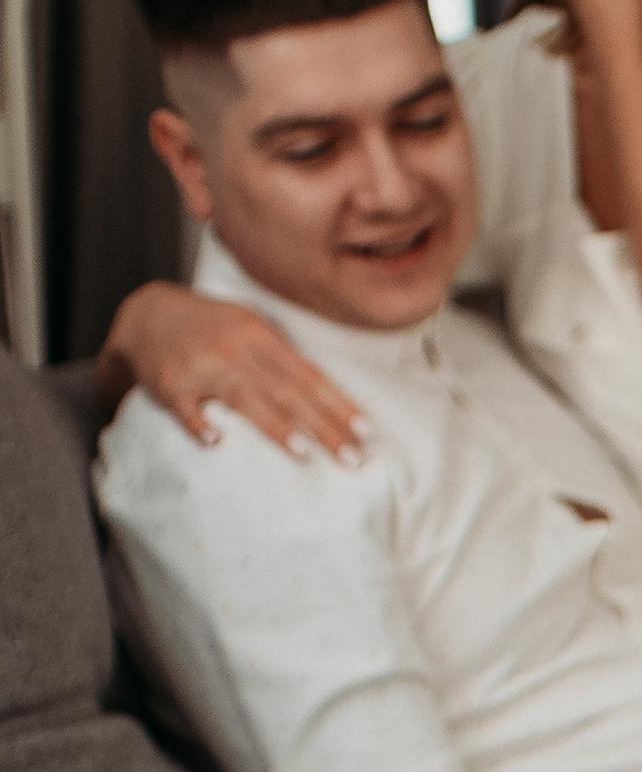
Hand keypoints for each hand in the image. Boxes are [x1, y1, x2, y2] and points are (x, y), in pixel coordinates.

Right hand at [102, 282, 365, 461]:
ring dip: (274, 426)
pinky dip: (198, 424)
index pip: (307, 375)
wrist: (146, 313)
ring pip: (243, 398)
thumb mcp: (249, 328)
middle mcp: (234, 348)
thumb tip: (330, 399)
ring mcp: (201, 366)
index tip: (365, 432)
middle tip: (352, 458)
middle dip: (322, 426)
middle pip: (286, 391)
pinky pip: (185, 408)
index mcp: (258, 334)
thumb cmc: (210, 328)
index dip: (337, 404)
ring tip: (302, 453)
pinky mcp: (169, 384)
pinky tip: (214, 443)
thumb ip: (283, 360)